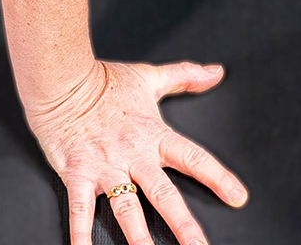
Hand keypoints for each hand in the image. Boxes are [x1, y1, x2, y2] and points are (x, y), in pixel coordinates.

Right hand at [29, 60, 248, 244]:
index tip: (238, 197)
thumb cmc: (103, 81)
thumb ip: (185, 76)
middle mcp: (132, 155)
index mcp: (153, 135)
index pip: (193, 158)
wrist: (62, 81)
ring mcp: (105, 167)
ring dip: (138, 237)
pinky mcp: (77, 175)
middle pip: (163, 194)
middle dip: (183, 224)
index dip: (218, 177)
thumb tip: (215, 72)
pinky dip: (82, 235)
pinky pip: (80, 210)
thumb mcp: (149, 77)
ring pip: (126, 207)